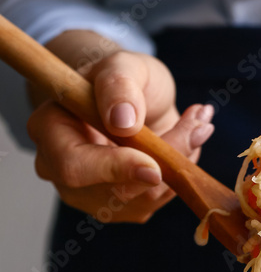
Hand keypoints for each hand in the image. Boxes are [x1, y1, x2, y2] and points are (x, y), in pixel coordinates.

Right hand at [27, 34, 214, 222]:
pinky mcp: (123, 207)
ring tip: (197, 124)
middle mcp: (63, 172)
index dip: (115, 169)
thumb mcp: (121, 64)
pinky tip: (188, 140)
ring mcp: (92, 196)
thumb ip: (119, 85)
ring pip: (144, 199)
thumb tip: (123, 122)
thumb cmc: (119, 79)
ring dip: (179, 164)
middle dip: (163, 162)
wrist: (130, 100)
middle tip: (199, 124)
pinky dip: (179, 172)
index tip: (154, 164)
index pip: (74, 167)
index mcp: (49, 131)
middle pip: (115, 191)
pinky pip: (157, 199)